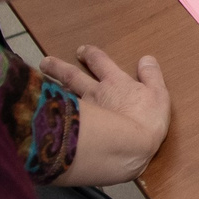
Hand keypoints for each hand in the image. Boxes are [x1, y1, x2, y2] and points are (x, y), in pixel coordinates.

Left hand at [45, 46, 169, 185]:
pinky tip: (45, 112)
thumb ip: (152, 76)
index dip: (91, 55)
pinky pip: (62, 116)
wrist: (127, 147)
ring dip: (52, 87)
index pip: (101, 62)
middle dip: (60, 68)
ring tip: (40, 83)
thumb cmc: (146, 120)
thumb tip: (146, 58)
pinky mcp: (77, 129)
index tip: (81, 51)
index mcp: (116, 83)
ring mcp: (83, 111)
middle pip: (73, 76)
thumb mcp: (158, 94)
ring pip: (64, 94)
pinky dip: (52, 111)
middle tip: (46, 62)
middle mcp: (95, 93)